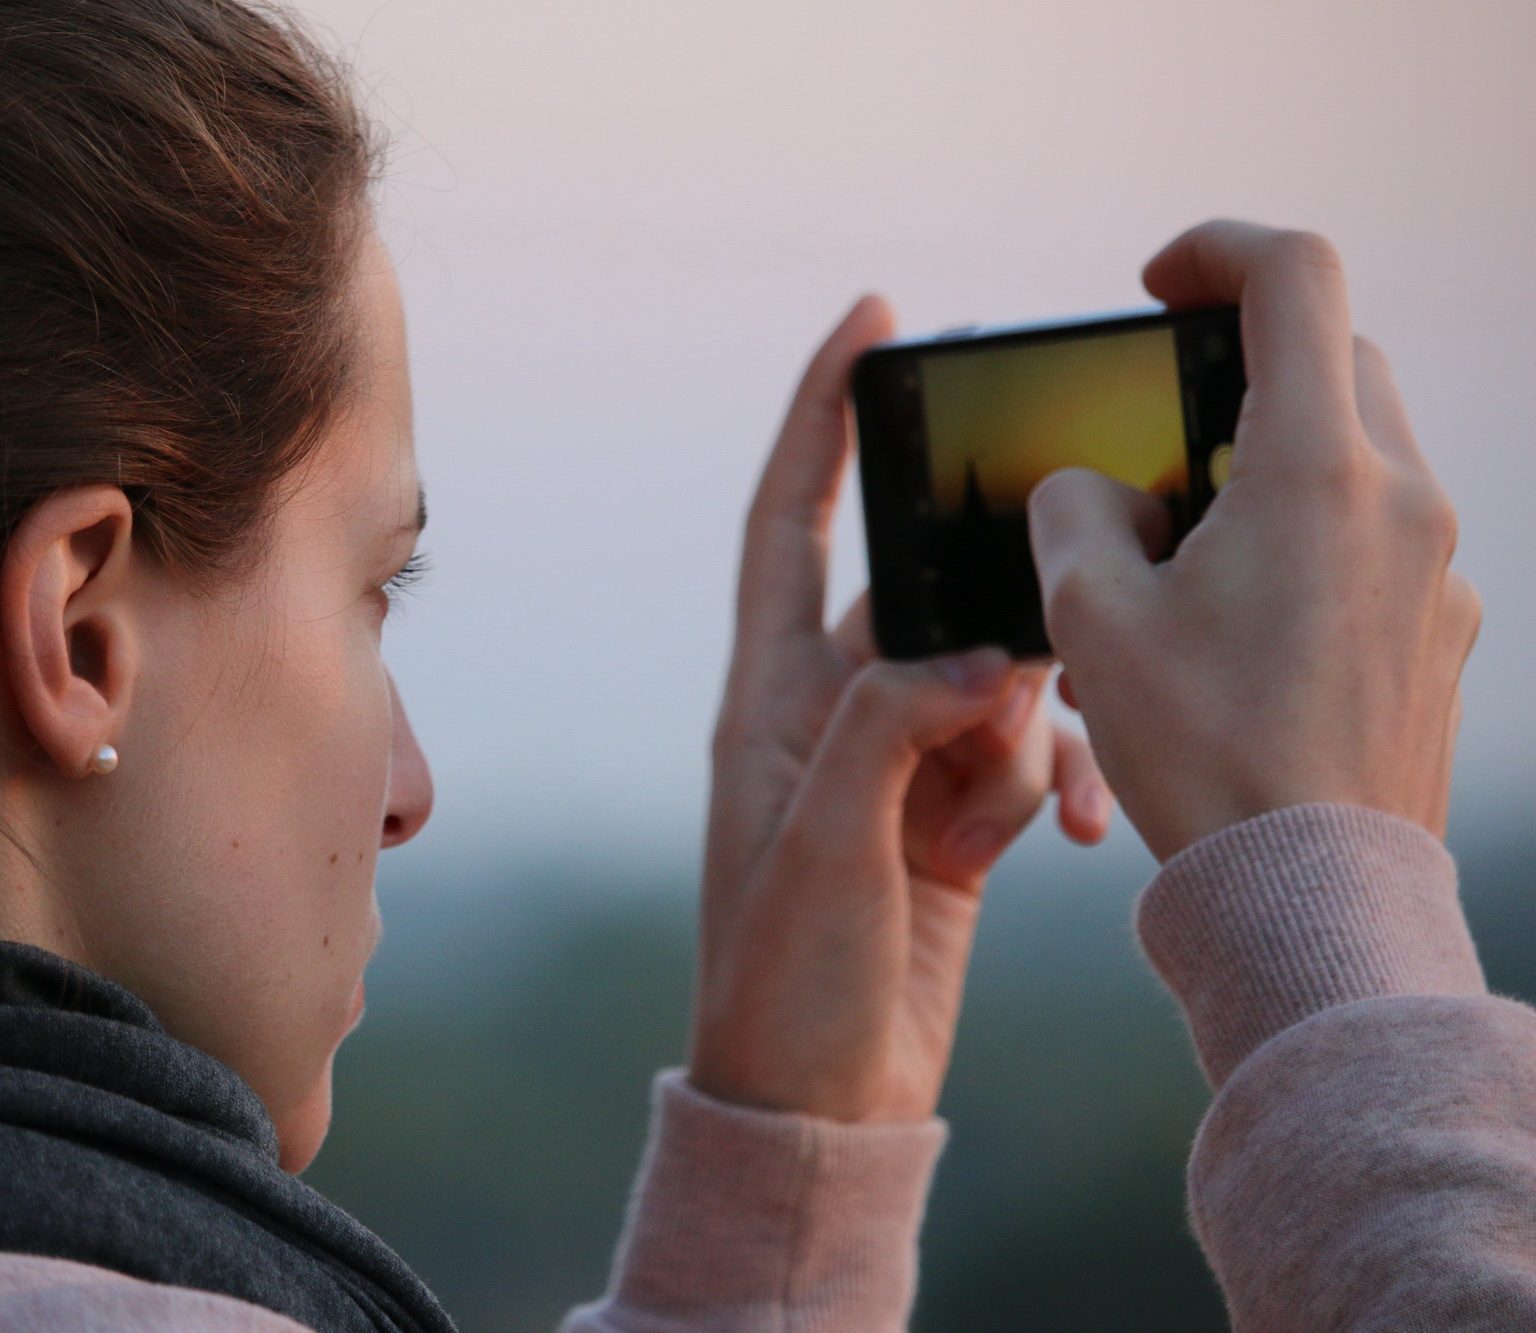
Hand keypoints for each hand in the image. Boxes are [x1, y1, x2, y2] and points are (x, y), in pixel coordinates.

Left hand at [688, 298, 1111, 1124]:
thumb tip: (971, 659)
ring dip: (1020, 744)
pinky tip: (1074, 843)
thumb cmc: (786, 978)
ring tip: (981, 837)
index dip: (820, 416)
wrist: (819, 1097)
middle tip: (1011, 686)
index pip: (785, 521)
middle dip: (988, 636)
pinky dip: (1054, 782)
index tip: (870, 319)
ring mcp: (895, 761)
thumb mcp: (823, 848)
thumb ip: (886, 733)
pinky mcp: (948, 812)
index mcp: (771, 696)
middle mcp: (831, 710)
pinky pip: (1025, 751)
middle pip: (928, 603)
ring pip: (997, 679)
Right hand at [1029, 221, 1480, 861]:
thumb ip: (1072, 511)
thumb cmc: (1201, 758)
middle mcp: (1402, 501)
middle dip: (1239, 373)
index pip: (1295, 277)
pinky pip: (1375, 539)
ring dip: (1269, 465)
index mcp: (1315, 472)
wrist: (1311, 895)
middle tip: (1160, 441)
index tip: (1159, 283)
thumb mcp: (1088, 619)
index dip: (1216, 249)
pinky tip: (1238, 629)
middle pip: (1334, 360)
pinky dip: (1307, 541)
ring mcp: (1438, 569)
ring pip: (1357, 453)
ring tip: (1184, 562)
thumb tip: (1094, 490)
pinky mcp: (1442, 630)